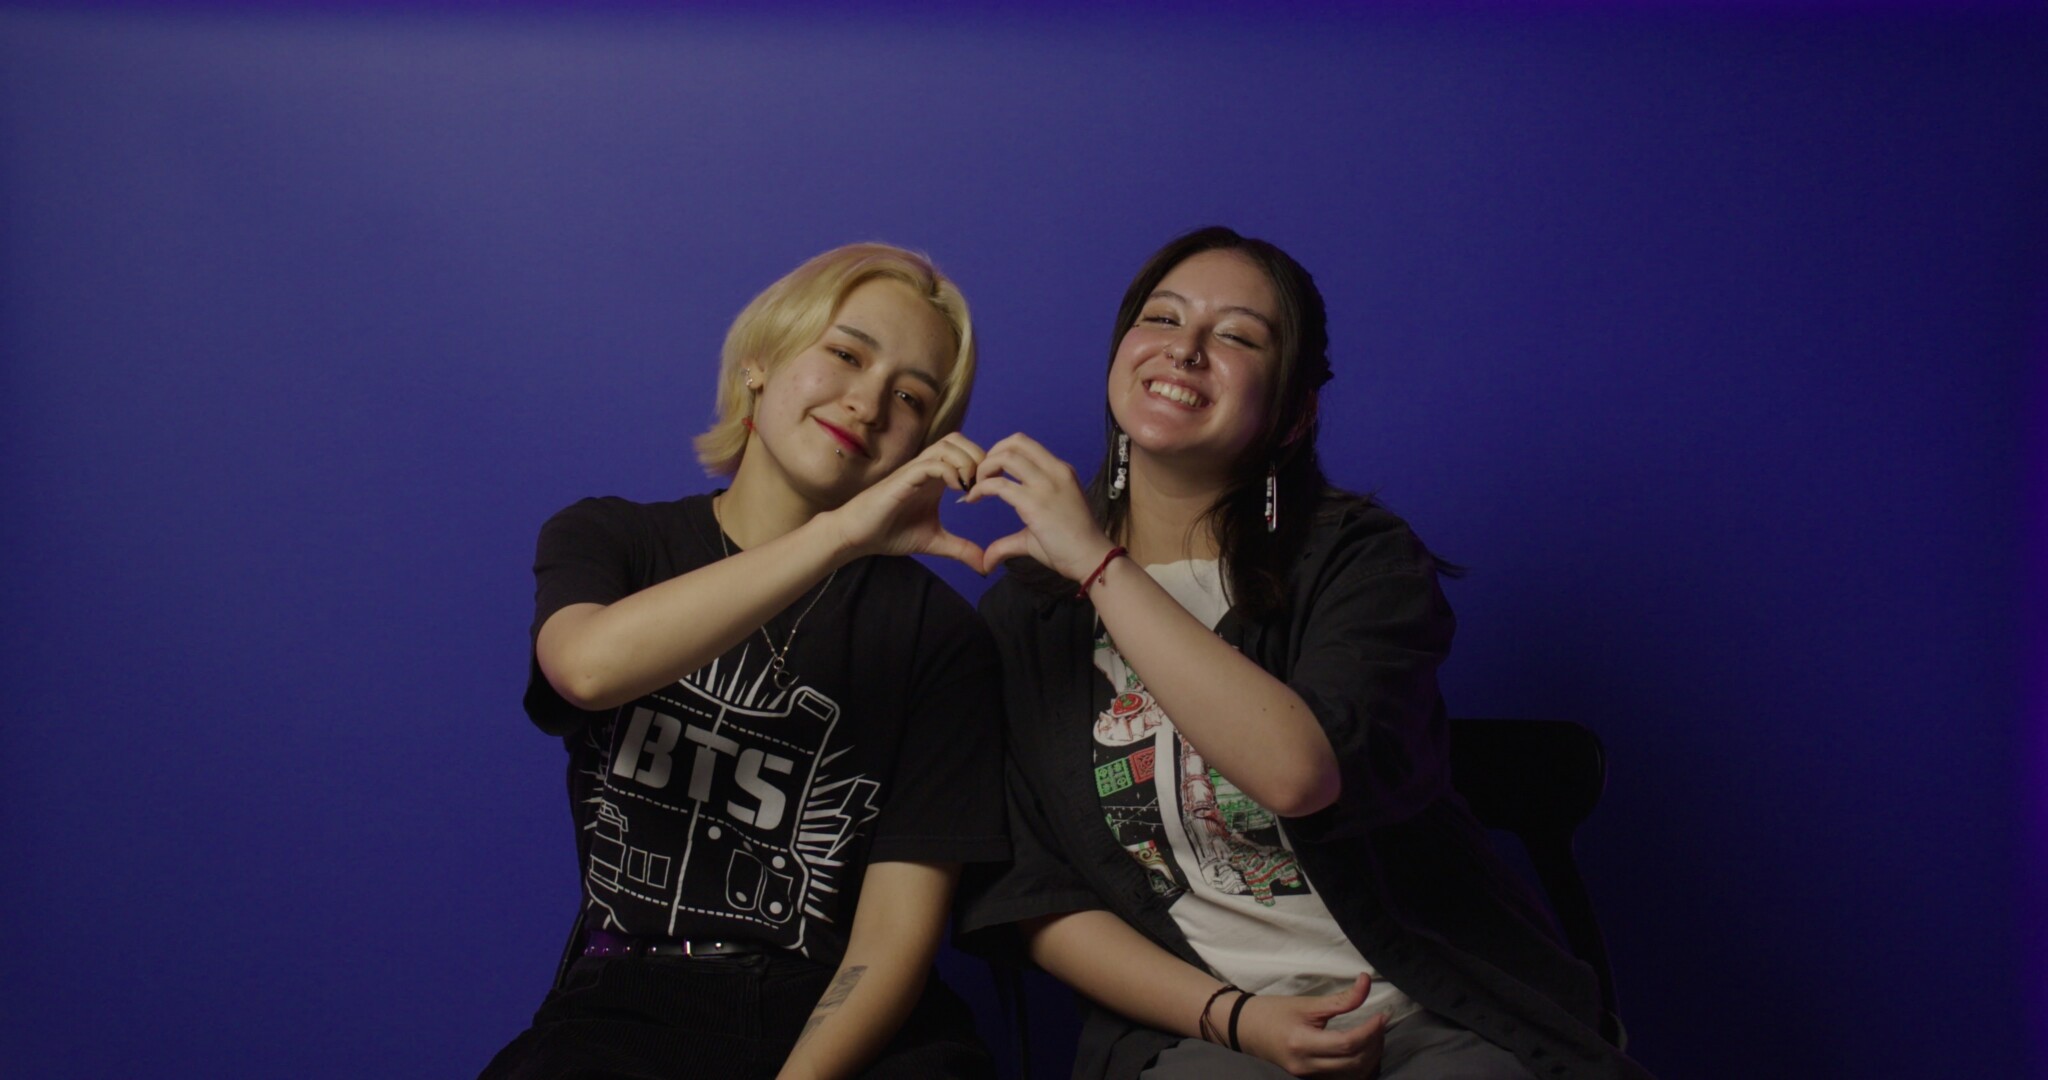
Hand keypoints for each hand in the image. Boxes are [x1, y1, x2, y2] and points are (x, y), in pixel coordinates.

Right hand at [824, 433, 986, 567]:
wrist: (858, 535)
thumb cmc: (891, 532)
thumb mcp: (935, 542)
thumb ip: (961, 549)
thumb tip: (985, 566)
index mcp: (936, 477)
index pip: (966, 451)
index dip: (983, 465)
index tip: (991, 491)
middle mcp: (927, 468)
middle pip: (959, 440)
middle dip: (978, 457)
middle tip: (984, 485)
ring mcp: (915, 470)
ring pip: (947, 445)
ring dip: (966, 462)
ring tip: (971, 487)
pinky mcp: (903, 478)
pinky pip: (931, 463)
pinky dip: (949, 471)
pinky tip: (957, 491)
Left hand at [963, 433, 1115, 578]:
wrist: (1091, 559)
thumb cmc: (1071, 548)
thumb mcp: (1038, 533)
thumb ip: (1010, 540)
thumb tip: (986, 561)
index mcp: (1060, 472)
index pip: (1027, 446)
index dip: (1003, 452)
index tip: (991, 472)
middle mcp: (1055, 471)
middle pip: (1016, 441)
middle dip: (992, 454)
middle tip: (981, 475)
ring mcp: (1045, 484)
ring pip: (1006, 456)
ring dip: (985, 468)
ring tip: (976, 487)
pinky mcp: (1034, 502)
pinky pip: (999, 484)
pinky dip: (980, 488)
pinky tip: (973, 499)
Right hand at [1233, 974, 1387, 1078]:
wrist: (1245, 1029)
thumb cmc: (1273, 1011)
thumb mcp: (1306, 1003)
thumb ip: (1340, 998)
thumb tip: (1366, 982)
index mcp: (1302, 1043)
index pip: (1347, 1044)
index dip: (1370, 1031)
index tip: (1383, 1015)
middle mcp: (1307, 1065)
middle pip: (1354, 1062)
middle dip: (1374, 1043)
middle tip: (1381, 1023)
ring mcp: (1309, 1076)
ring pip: (1353, 1075)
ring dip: (1370, 1057)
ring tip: (1374, 1035)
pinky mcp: (1311, 1079)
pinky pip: (1344, 1078)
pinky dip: (1360, 1066)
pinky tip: (1364, 1050)